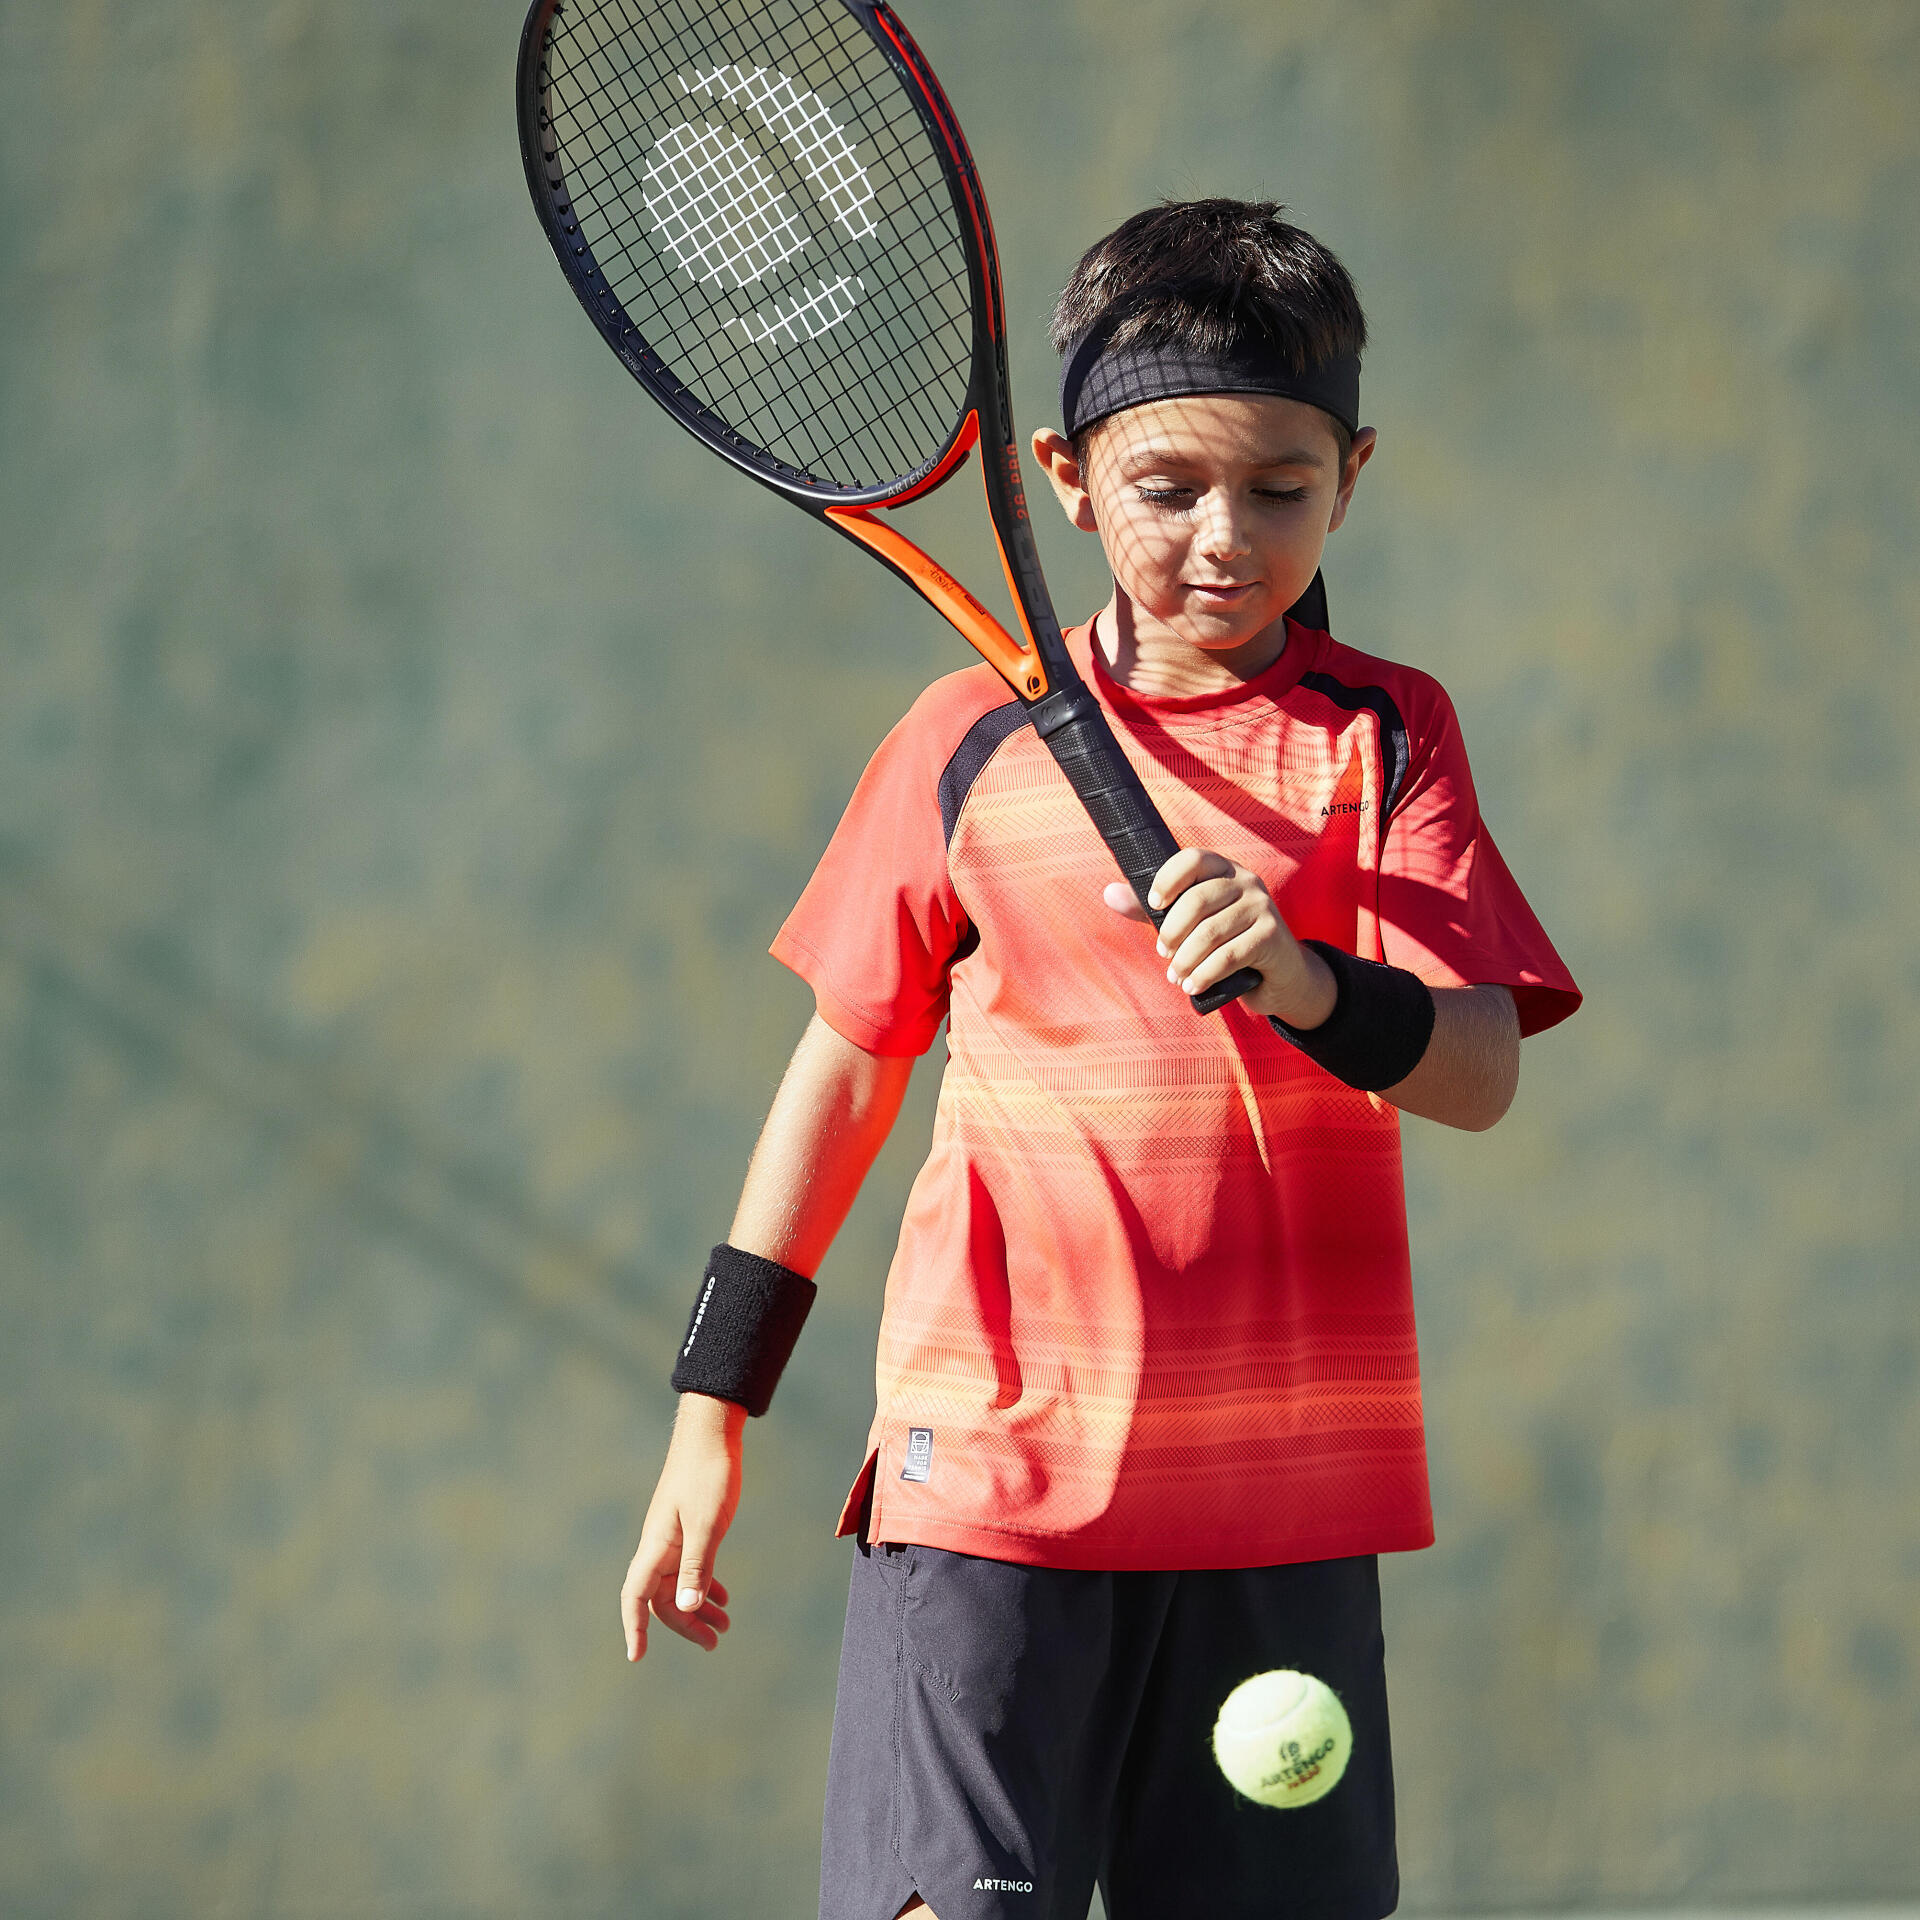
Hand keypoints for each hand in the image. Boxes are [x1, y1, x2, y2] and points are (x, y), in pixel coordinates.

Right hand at [620, 1393, 744, 1660]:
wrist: (712, 1435)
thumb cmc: (708, 1475)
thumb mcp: (708, 1523)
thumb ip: (698, 1566)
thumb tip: (687, 1607)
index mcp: (657, 1546)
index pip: (636, 1596)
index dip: (634, 1627)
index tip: (636, 1657)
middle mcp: (660, 1546)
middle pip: (663, 1598)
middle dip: (685, 1624)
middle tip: (714, 1642)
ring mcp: (674, 1538)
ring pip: (680, 1585)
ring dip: (698, 1607)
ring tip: (725, 1627)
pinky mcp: (690, 1528)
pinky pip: (692, 1567)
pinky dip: (706, 1585)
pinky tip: (723, 1597)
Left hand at [1103, 848, 1336, 1027]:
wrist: (1280, 975)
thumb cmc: (1228, 943)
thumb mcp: (1191, 924)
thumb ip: (1153, 910)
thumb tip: (1109, 893)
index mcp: (1224, 870)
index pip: (1193, 858)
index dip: (1168, 879)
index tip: (1154, 905)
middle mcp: (1246, 881)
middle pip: (1198, 899)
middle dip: (1172, 932)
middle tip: (1163, 954)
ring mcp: (1263, 907)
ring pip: (1211, 932)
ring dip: (1186, 960)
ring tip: (1176, 976)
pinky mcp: (1273, 936)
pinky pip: (1230, 956)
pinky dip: (1205, 974)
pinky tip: (1193, 985)